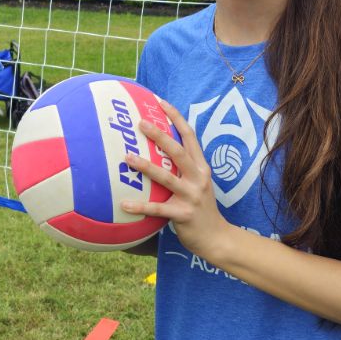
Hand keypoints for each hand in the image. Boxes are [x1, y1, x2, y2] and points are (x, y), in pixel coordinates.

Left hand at [119, 98, 233, 259]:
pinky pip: (158, 209)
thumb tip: (158, 151)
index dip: (176, 118)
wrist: (217, 237)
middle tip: (140, 123)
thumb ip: (183, 168)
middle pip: (178, 151)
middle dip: (160, 135)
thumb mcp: (197, 183)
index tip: (160, 102)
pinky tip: (123, 204)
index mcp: (201, 167)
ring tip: (126, 158)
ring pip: (166, 177)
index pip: (190, 136)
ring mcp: (192, 196)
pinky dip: (140, 207)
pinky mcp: (183, 214)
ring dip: (146, 166)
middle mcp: (198, 178)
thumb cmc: (200, 208)